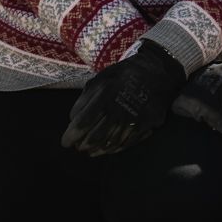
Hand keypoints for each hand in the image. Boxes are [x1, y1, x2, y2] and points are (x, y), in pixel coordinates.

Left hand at [62, 42, 186, 155]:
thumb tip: (72, 120)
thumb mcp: (99, 80)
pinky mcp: (146, 125)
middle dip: (83, 146)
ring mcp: (133, 119)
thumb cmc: (123, 75)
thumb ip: (84, 100)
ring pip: (110, 144)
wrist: (156, 71)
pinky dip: (113, 149)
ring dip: (97, 150)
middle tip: (78, 147)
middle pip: (94, 138)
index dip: (71, 136)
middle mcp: (118, 110)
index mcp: (104, 96)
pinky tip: (106, 149)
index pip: (82, 124)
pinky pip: (126, 144)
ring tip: (90, 150)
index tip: (65, 142)